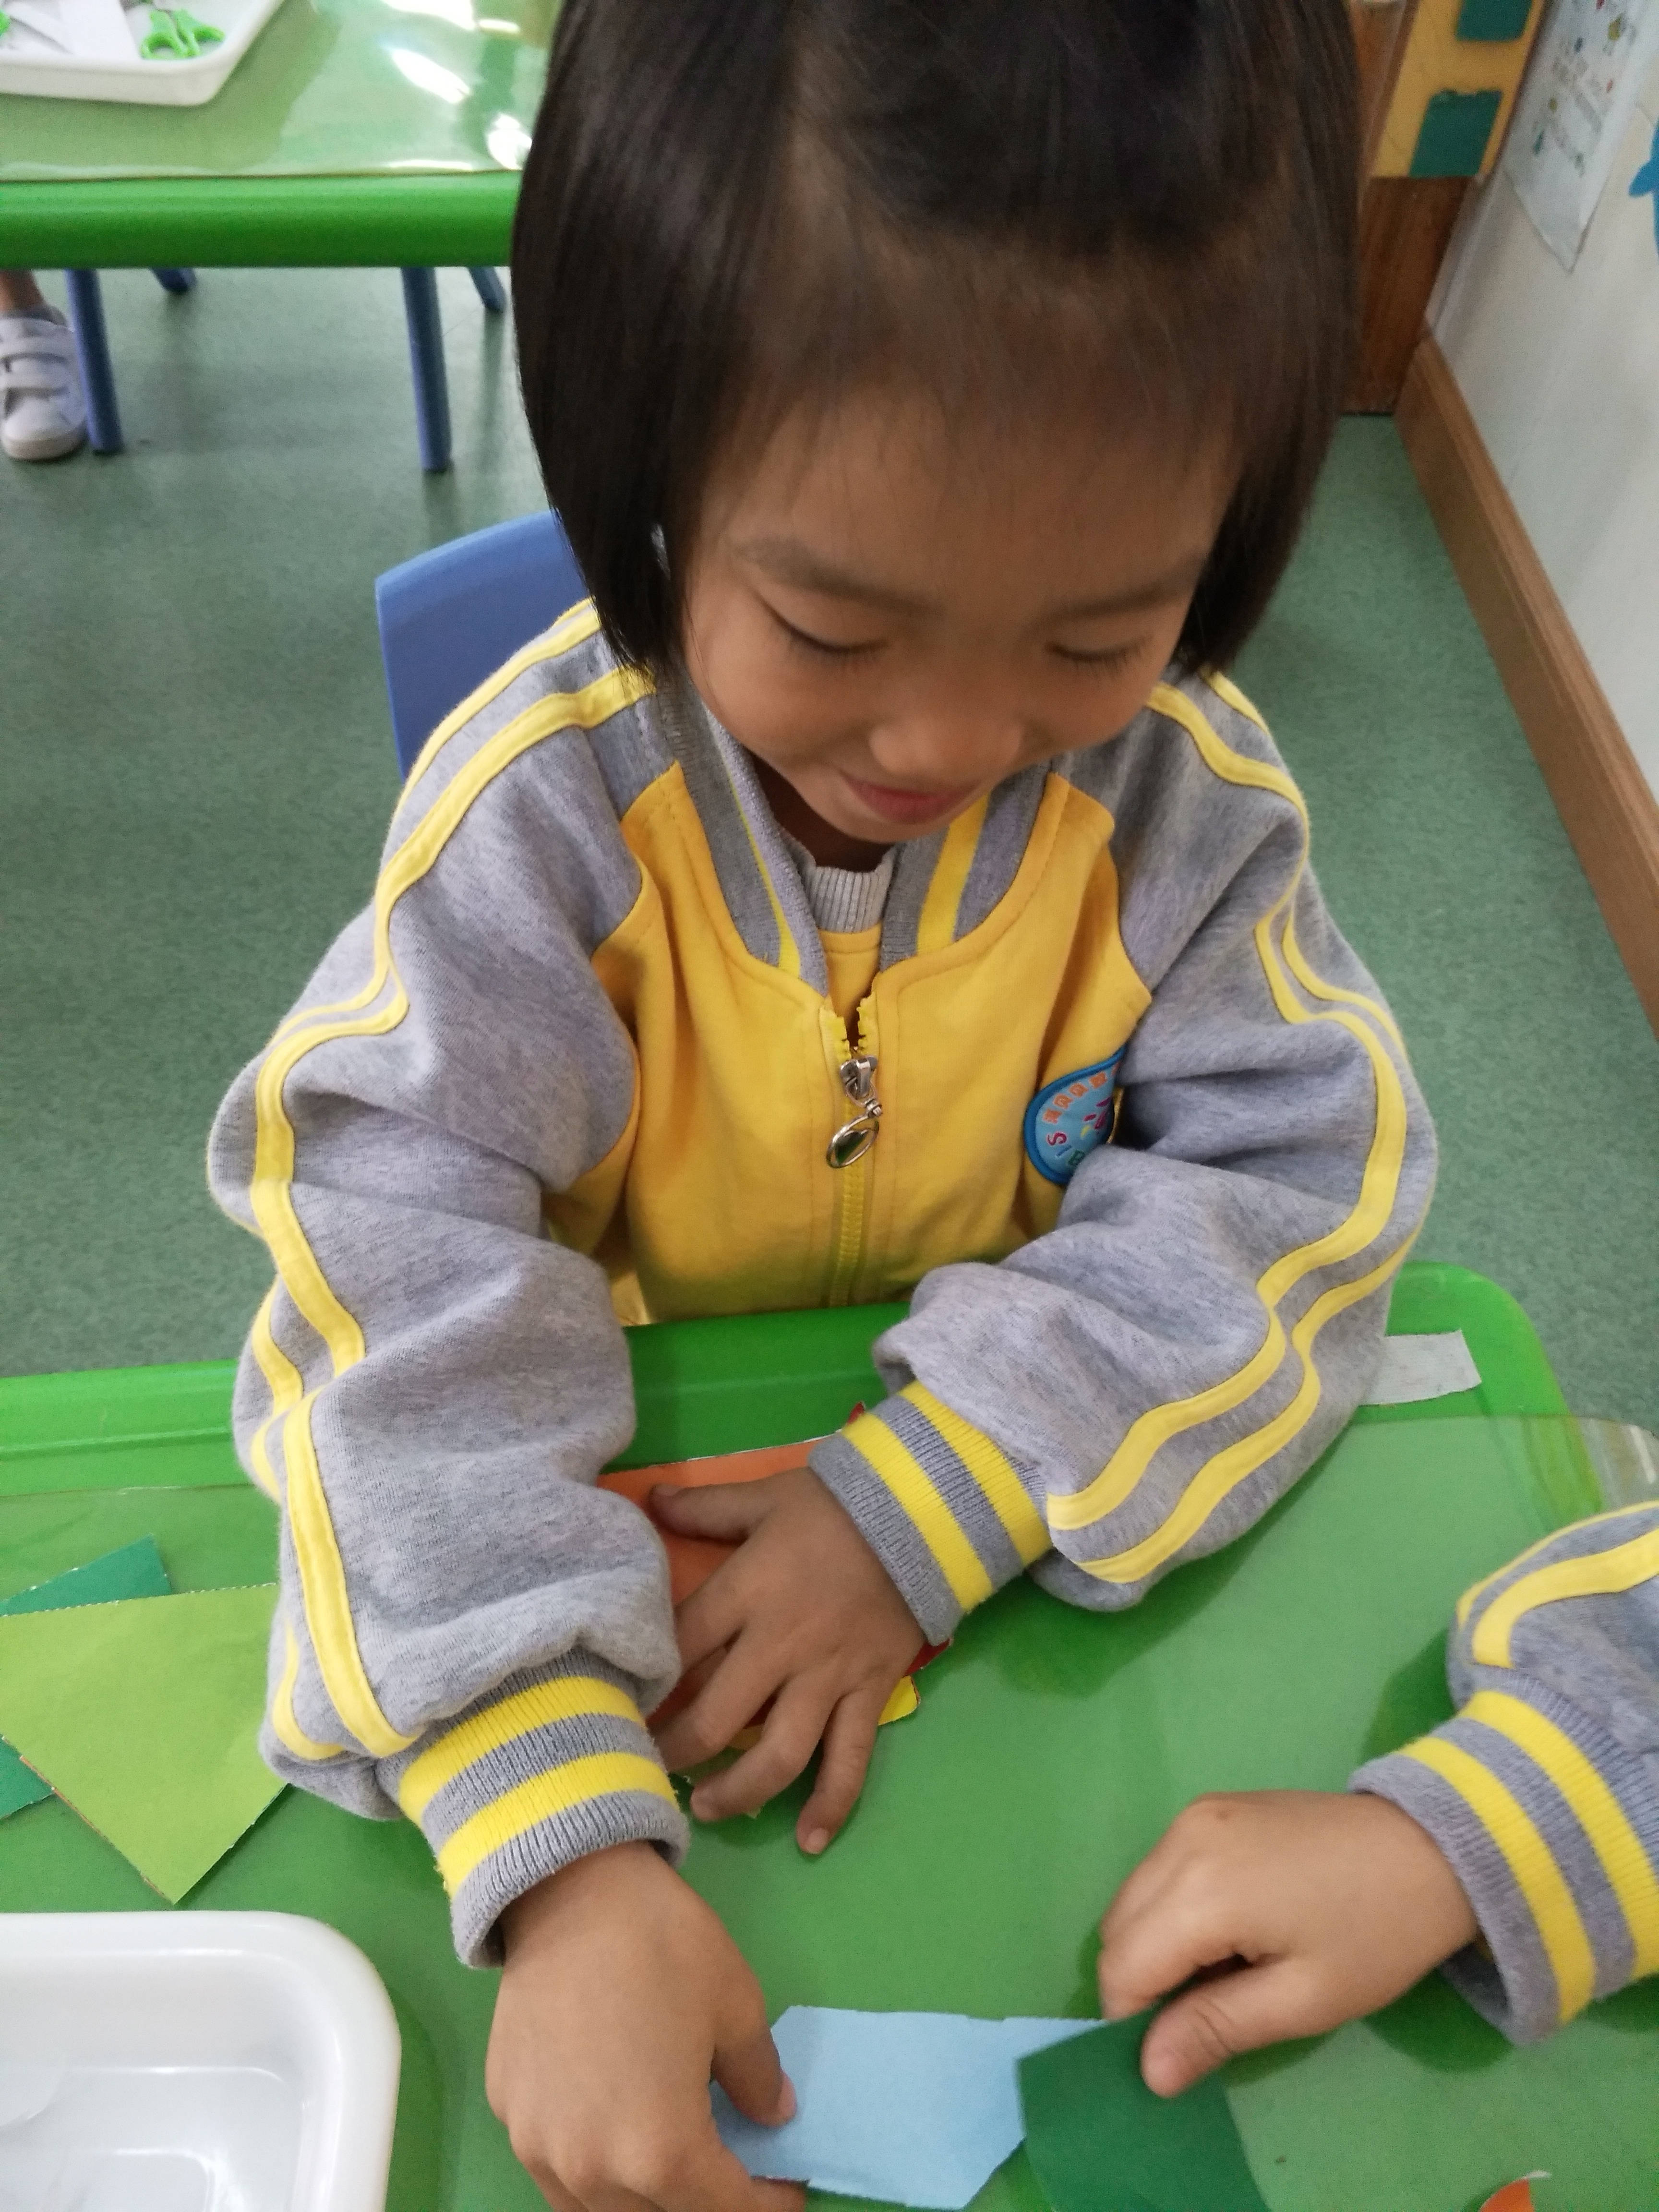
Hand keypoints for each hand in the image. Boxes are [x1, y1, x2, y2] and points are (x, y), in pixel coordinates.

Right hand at [487, 1843, 804, 2211]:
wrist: (568, 1888)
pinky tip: (613, 2120)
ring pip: (601, 2208)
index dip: (766, 2204)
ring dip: (645, 2196)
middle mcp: (593, 2170)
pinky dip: (593, 2164)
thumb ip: (759, 2078)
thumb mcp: (737, 2006)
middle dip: (706, 2201)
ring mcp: (540, 2147)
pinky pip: (557, 2168)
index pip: (725, 2210)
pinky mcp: (508, 2114)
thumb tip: (770, 2116)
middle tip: (732, 2166)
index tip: (785, 2184)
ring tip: (672, 2153)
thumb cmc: (662, 1945)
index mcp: (661, 2152)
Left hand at [649, 1467, 921, 1852]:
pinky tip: (810, 1842)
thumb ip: (705, 1507)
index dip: (648, 1684)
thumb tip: (648, 1499)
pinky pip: (851, 1758)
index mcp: (747, 1592)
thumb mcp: (763, 1496)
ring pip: (780, 1754)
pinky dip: (832, 1804)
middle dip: (677, 1753)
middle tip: (651, 1769)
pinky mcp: (871, 1691)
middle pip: (717, 1718)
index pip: (681, 1648)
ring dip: (739, 1792)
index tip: (620, 1707)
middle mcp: (782, 1645)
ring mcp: (829, 1676)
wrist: (924, 1512)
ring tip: (707, 1809)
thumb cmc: (834, 1505)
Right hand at [1097, 1790, 1479, 2095]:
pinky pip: (1161, 1867)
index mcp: (1202, 1890)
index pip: (1122, 1968)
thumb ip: (1215, 2029)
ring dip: (1156, 1943)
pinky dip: (1173, 1907)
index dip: (1135, 2021)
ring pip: (1134, 1896)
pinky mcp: (1210, 1806)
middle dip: (1142, 1983)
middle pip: (1118, 1928)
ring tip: (1226, 1969)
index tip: (1182, 2046)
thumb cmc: (1375, 1934)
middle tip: (1208, 2013)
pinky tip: (1231, 1926)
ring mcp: (1194, 1815)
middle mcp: (1181, 1840)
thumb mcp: (1302, 2000)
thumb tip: (1149, 2072)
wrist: (1431, 1849)